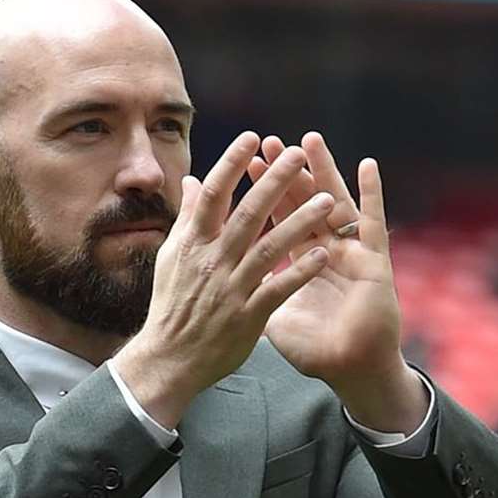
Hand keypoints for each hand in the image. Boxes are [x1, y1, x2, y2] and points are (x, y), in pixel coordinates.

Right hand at [114, 132, 334, 427]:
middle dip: (275, 181)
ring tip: (328, 201)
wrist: (170, 358)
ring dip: (300, 222)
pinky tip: (323, 256)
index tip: (253, 138)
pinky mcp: (247, 316)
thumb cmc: (172, 306)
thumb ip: (187, 218)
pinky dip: (300, 272)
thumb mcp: (171, 258)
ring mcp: (231, 288)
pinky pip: (279, 289)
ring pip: (269, 248)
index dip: (232, 163)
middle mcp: (212, 261)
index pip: (214, 195)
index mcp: (192, 243)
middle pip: (247, 213)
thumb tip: (193, 180)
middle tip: (299, 154)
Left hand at [247, 133, 426, 432]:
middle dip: (285, 174)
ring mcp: (350, 252)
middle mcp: (325, 250)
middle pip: (303, 204)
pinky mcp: (373, 261)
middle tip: (270, 143)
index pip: (277, 219)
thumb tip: (223, 281)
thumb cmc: (313, 349)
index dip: (263, 193)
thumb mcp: (271, 316)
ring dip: (322, 172)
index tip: (246, 164)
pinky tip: (367, 166)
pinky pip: (373, 222)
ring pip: (334, 203)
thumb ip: (251, 291)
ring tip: (309, 141)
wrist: (348, 370)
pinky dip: (372, 194)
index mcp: (300, 262)